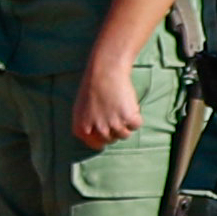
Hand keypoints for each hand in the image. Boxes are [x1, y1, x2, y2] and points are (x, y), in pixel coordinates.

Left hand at [68, 21, 152, 152]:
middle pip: (112, 139)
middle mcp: (98, 129)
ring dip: (126, 123)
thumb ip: (86, 125)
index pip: (97, 144)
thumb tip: (97, 139)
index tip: (108, 129)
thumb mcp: (80, 108)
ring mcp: (114, 125)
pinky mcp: (128, 118)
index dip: (103, 137)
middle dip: (115, 128)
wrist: (105, 71)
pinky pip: (136, 125)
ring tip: (120, 107)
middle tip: (114, 112)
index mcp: (83, 128)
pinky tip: (129, 105)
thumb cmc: (92, 87)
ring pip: (125, 134)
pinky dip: (136, 117)